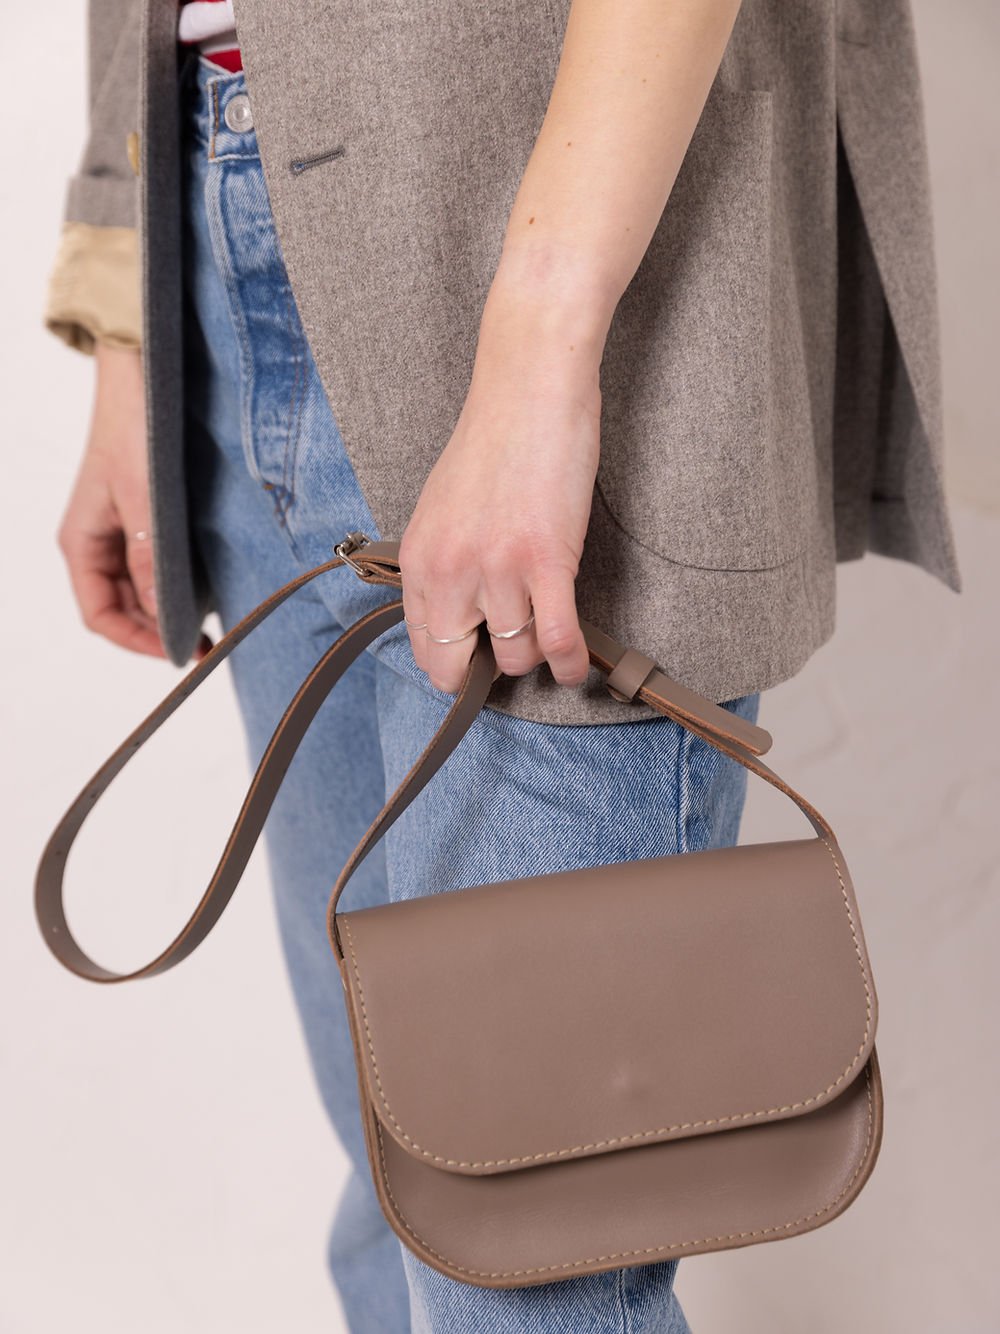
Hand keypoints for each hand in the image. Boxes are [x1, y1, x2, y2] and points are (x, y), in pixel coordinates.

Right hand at [56, 344, 213, 660]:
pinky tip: (210, 593)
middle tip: (209, 646)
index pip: (101, 615)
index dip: (137, 641)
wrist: (148, 376)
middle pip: (125, 609)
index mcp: (82, 543)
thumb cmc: (136, 429)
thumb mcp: (144, 501)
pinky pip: (162, 567)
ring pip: (145, 591)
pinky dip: (183, 585)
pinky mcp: (152, 521)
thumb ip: (149, 560)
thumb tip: (163, 616)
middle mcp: (101, 543)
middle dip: (161, 631)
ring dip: (174, 611)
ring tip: (213, 624)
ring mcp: (125, 533)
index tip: (179, 652)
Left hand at [398, 272, 608, 694]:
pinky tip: (574, 667)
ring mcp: (498, 568)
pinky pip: (556, 638)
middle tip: (513, 653)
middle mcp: (451, 571)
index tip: (474, 664)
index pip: (425, 648)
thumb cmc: (492, 443)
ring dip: (535, 653)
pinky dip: (569, 663)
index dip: (452, 667)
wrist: (528, 389)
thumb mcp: (440, 511)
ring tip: (548, 633)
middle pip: (462, 664)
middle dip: (489, 669)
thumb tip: (458, 617)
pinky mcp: (546, 561)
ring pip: (516, 654)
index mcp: (420, 559)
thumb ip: (442, 566)